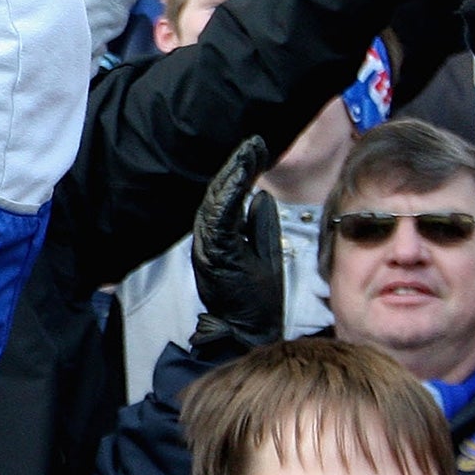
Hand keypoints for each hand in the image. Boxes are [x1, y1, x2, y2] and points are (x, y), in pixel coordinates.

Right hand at [190, 136, 284, 350]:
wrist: (251, 330)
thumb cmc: (257, 298)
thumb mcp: (265, 254)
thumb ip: (260, 226)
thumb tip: (261, 195)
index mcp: (222, 236)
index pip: (229, 196)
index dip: (241, 171)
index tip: (258, 149)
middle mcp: (210, 238)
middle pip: (219, 193)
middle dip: (237, 166)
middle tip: (255, 144)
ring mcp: (209, 246)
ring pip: (215, 203)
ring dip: (232, 177)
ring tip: (248, 155)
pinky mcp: (214, 255)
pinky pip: (218, 221)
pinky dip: (227, 200)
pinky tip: (240, 183)